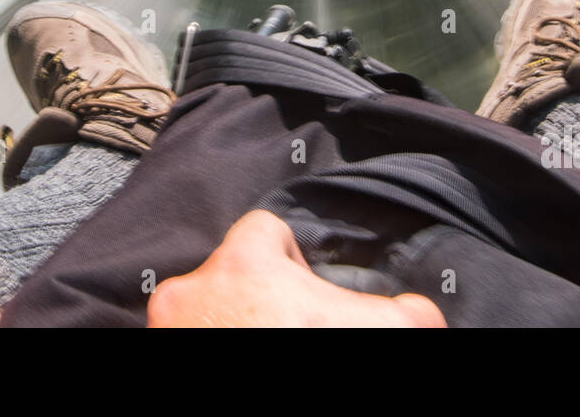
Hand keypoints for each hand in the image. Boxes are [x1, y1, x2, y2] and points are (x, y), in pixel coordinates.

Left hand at [147, 210, 445, 327]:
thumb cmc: (313, 350)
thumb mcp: (383, 328)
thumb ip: (407, 309)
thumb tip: (420, 312)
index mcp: (243, 263)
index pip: (263, 228)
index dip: (291, 254)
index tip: (305, 285)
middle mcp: (193, 292)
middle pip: (227, 275)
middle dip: (254, 300)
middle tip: (284, 325)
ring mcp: (170, 332)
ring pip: (202, 314)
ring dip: (227, 326)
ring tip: (261, 339)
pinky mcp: (159, 350)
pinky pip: (186, 336)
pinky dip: (212, 340)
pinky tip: (242, 346)